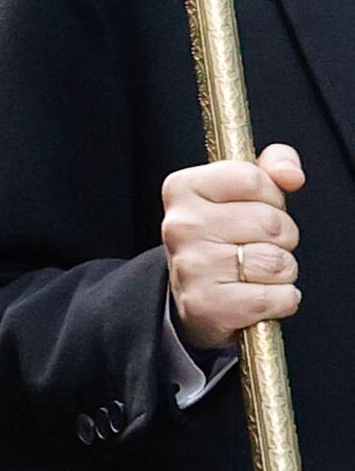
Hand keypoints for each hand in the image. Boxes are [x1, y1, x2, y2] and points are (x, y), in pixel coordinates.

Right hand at [167, 142, 306, 350]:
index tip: (255, 209)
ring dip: (282, 271)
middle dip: (282, 237)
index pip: (252, 178)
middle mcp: (180, 226)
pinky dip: (282, 300)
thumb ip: (271, 165)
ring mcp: (191, 267)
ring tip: (256, 271)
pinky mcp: (207, 305)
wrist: (194, 296)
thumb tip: (291, 174)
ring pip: (277, 261)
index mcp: (183, 189)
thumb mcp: (243, 192)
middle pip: (271, 222)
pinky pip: (278, 297)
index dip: (270, 196)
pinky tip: (258, 295)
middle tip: (256, 244)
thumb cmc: (224, 238)